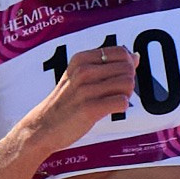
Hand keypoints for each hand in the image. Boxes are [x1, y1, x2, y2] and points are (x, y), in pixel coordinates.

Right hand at [17, 44, 137, 151]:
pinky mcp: (89, 108)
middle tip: (116, 94)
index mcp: (81, 59)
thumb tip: (135, 56)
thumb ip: (107, 65)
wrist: (43, 126)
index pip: (121, 52)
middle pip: (128, 68)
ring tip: (113, 102)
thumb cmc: (66, 102)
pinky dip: (122, 107)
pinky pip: (122, 102)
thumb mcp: (80, 76)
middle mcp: (83, 71)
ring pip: (127, 84)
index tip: (117, 79)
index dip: (127, 66)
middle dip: (128, 82)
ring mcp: (85, 89)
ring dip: (126, 95)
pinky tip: (111, 110)